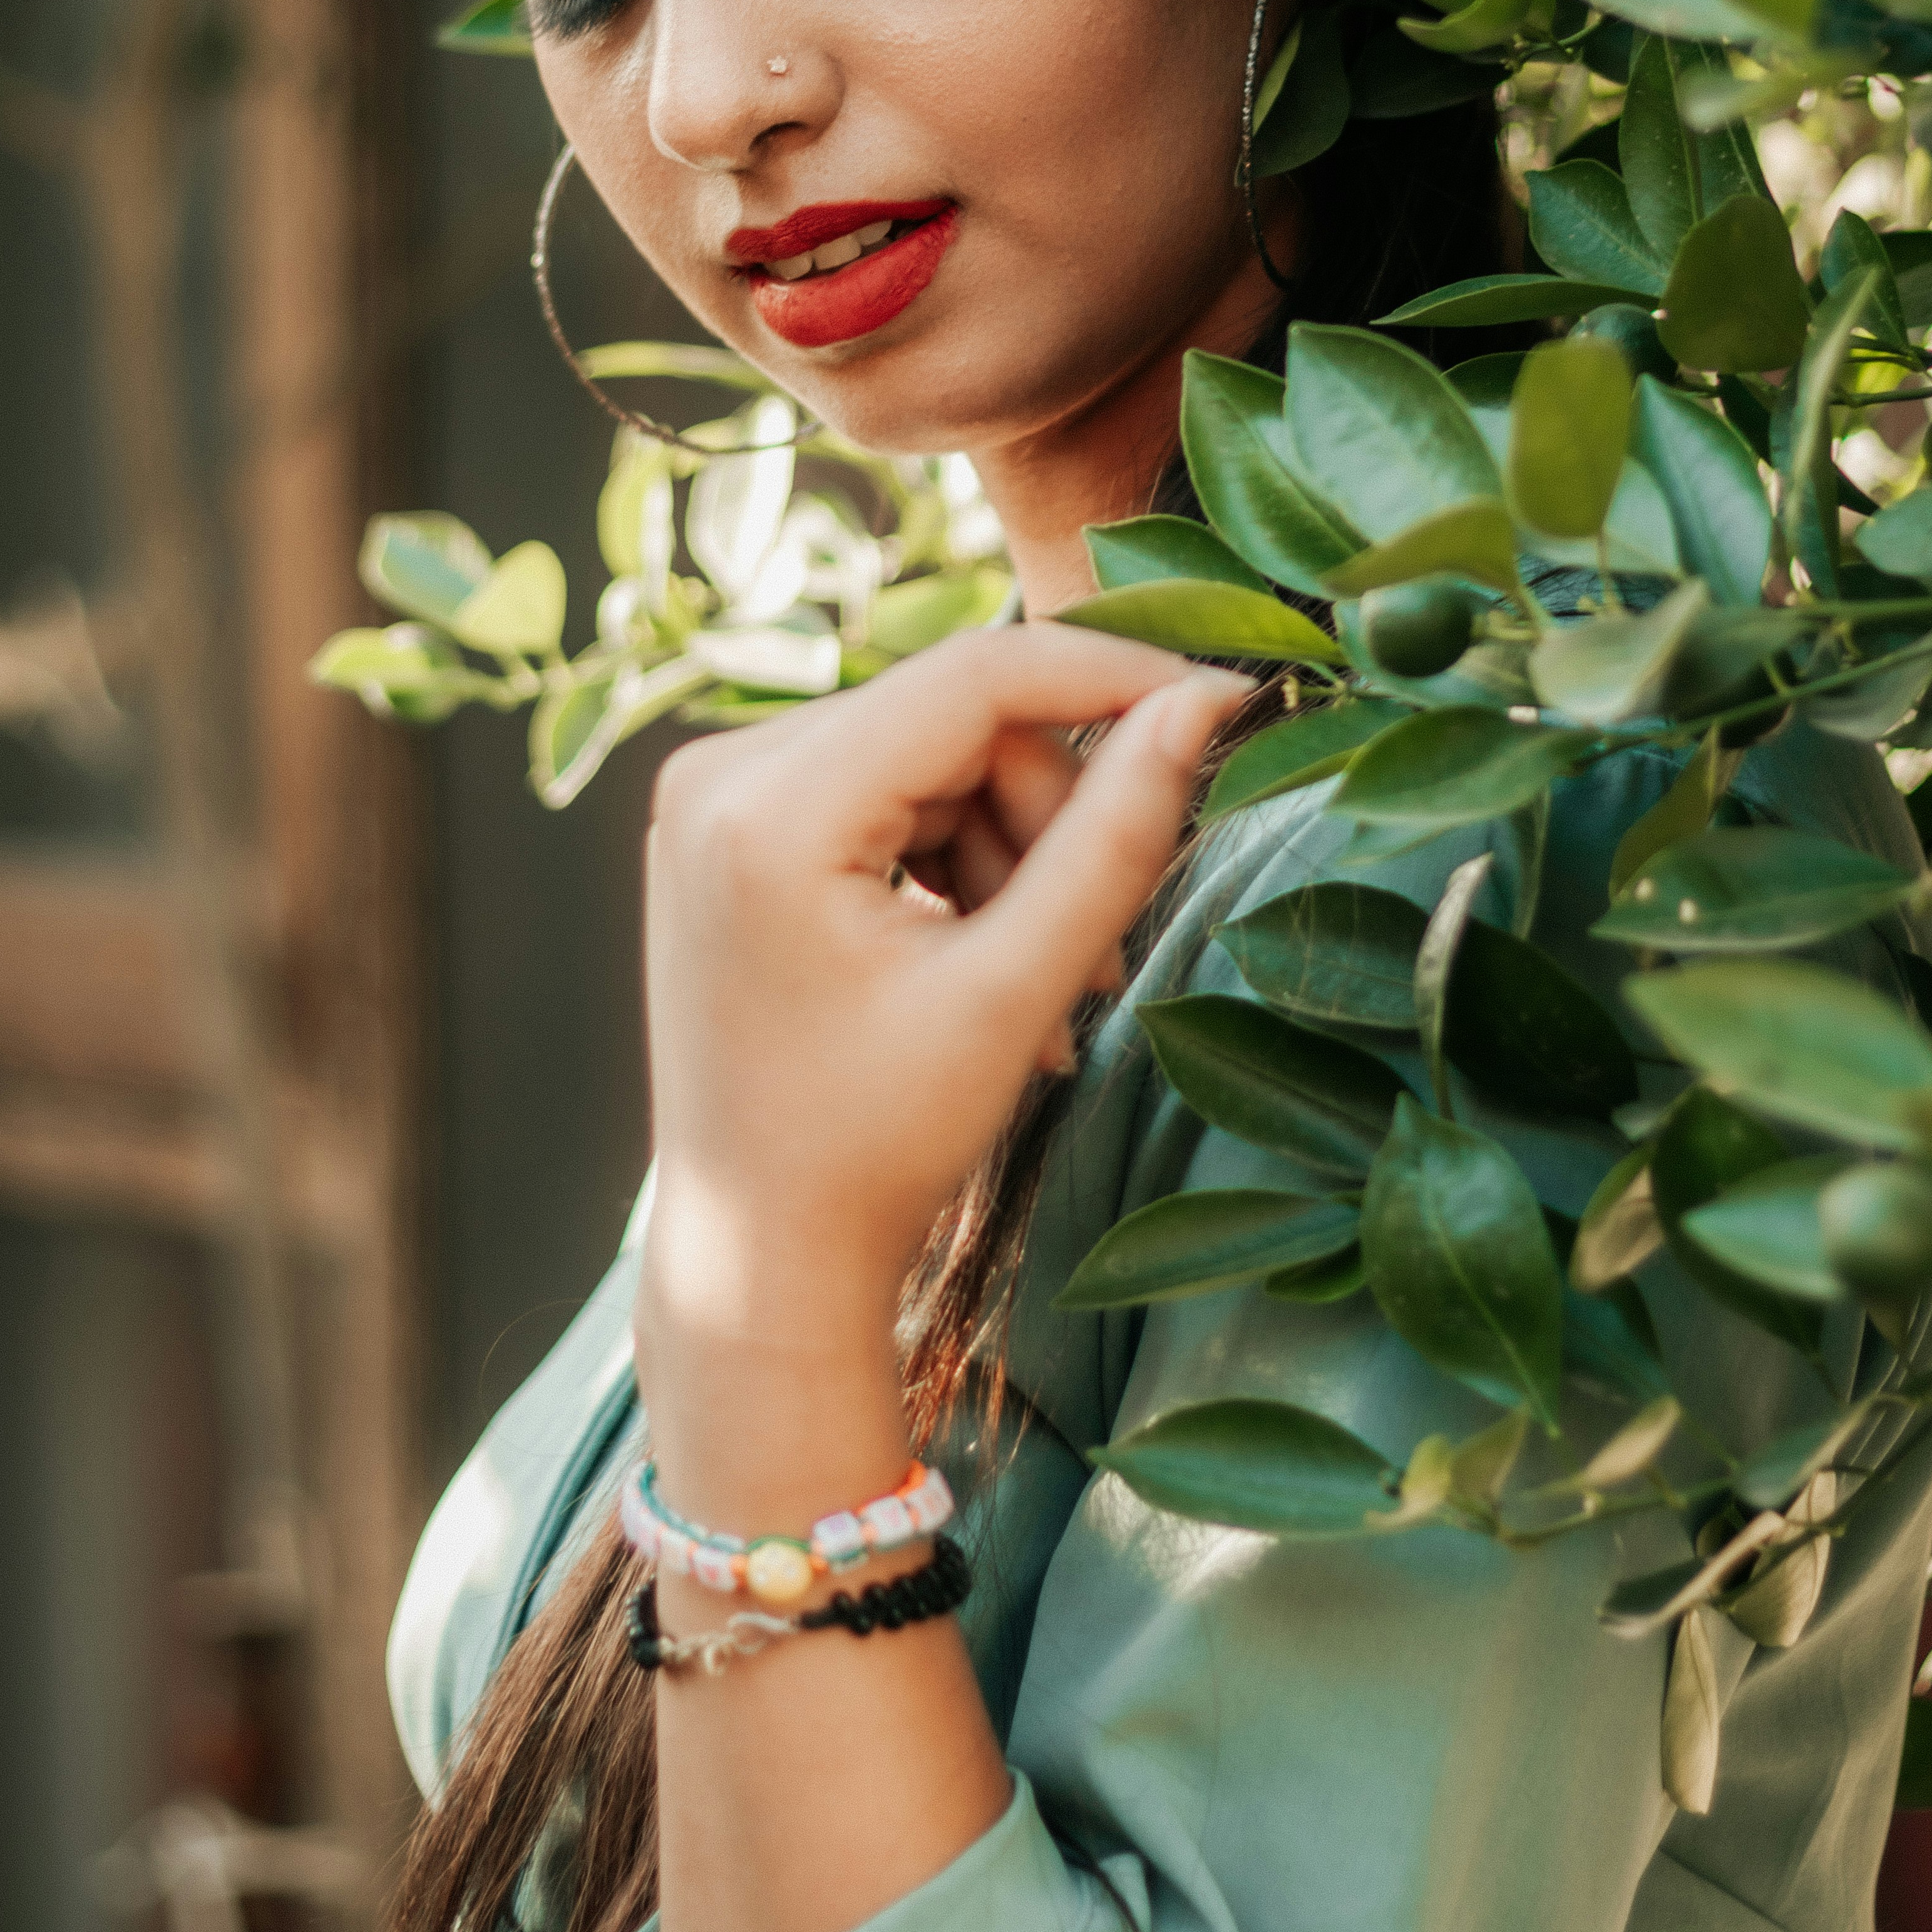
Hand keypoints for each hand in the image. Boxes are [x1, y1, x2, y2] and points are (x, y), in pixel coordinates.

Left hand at [635, 626, 1245, 1376]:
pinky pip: (884, 791)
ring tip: (1040, 986)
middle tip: (1096, 948)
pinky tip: (981, 962)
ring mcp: (714, 796)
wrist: (761, 1255)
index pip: (975, 676)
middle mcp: (719, 772)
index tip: (1217, 703)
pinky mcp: (728, 826)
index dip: (1110, 677)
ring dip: (1010, 851)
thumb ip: (1112, 840)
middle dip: (1048, 815)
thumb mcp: (1012, 990)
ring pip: (931, 756)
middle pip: (954, 719)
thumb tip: (1199, 706)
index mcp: (768, 806)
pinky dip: (953, 861)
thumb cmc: (877, 1147)